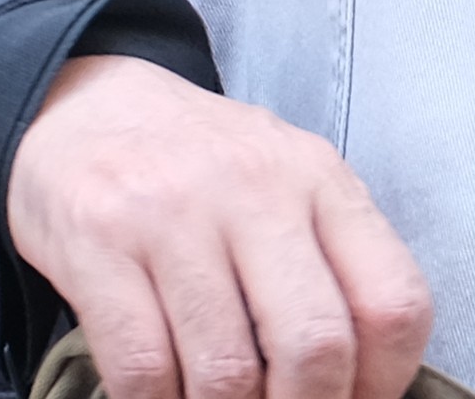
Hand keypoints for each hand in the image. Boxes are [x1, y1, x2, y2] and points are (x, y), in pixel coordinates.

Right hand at [9, 55, 432, 398]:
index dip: (382, 381)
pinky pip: (143, 368)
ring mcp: (169, 210)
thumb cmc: (196, 167)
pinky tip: (158, 392)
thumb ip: (328, 264)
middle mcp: (250, 185)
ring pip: (225, 372)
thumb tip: (355, 387)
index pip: (393, 303)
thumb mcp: (284, 184)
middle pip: (314, 346)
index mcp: (316, 177)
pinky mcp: (97, 238)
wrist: (80, 104)